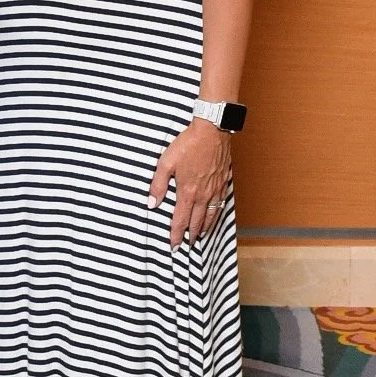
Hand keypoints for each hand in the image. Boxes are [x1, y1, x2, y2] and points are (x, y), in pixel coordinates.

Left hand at [148, 118, 233, 247]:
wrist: (212, 131)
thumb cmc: (188, 144)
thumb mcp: (166, 162)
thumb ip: (158, 185)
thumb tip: (152, 203)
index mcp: (187, 192)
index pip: (181, 220)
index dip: (176, 234)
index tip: (174, 245)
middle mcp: (203, 194)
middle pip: (197, 221)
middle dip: (191, 235)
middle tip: (188, 245)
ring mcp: (215, 189)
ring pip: (211, 215)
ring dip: (205, 228)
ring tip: (200, 236)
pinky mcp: (224, 181)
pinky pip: (221, 203)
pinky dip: (217, 214)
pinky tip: (214, 215)